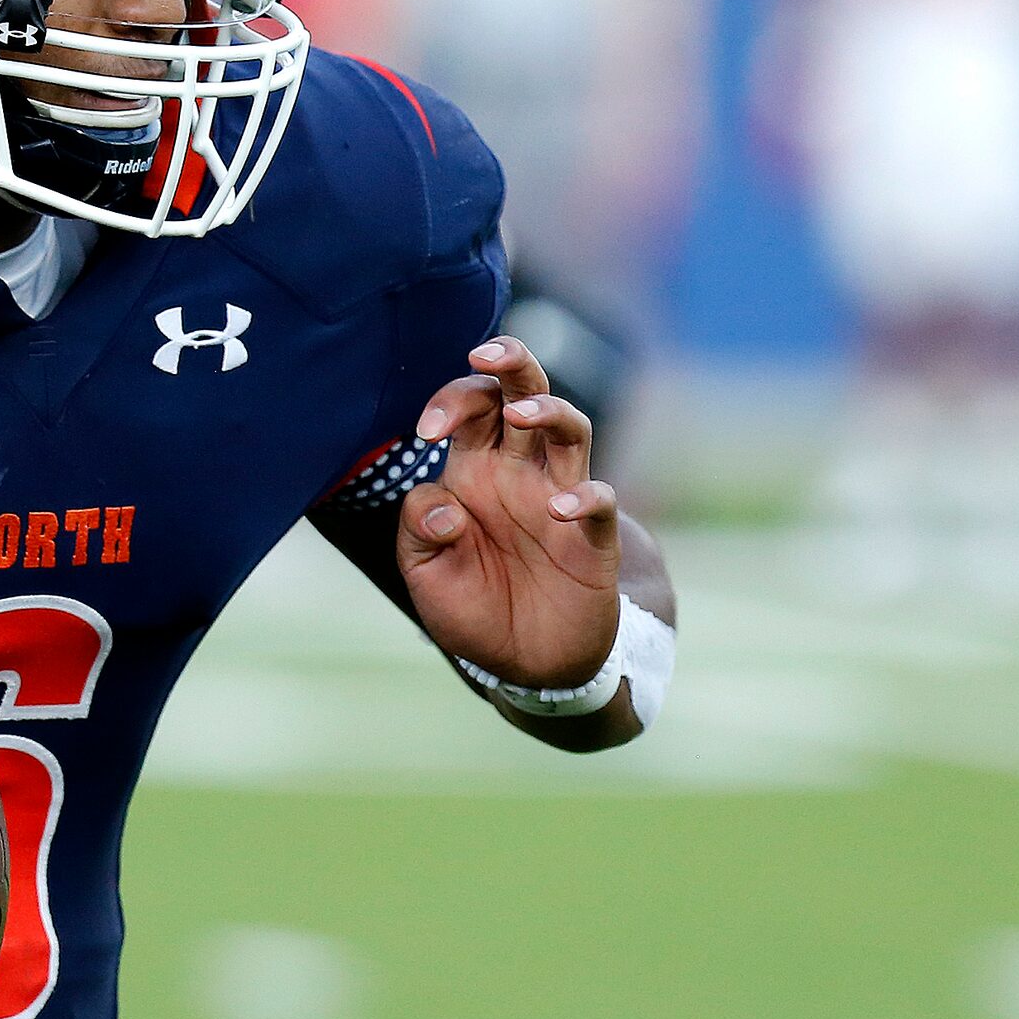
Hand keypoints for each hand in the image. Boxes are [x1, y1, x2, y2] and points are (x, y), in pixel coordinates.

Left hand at [398, 337, 620, 687]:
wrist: (524, 665)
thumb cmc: (471, 607)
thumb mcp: (424, 573)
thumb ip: (418, 531)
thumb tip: (440, 504)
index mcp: (474, 470)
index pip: (470, 408)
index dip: (450, 401)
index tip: (425, 431)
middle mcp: (519, 473)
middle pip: (523, 393)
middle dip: (510, 361)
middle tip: (486, 352)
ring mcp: (560, 498)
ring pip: (570, 428)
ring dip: (548, 409)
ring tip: (523, 412)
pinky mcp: (593, 539)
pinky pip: (601, 501)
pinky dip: (586, 496)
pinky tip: (560, 507)